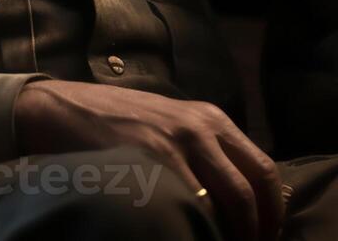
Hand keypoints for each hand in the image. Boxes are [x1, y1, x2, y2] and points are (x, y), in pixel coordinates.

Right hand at [14, 79, 283, 240]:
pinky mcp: (153, 158)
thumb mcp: (172, 125)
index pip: (264, 168)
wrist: (64, 109)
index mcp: (212, 119)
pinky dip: (199, 228)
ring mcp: (178, 142)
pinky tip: (189, 238)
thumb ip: (204, 151)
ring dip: (237, 234)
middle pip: (254, 187)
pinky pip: (192, 204)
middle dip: (260, 229)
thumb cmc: (118, 123)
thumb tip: (237, 198)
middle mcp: (203, 127)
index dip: (273, 211)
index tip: (267, 238)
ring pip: (233, 199)